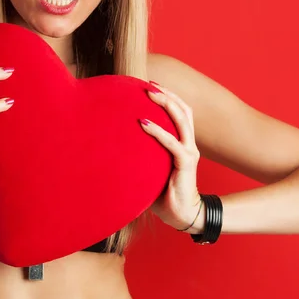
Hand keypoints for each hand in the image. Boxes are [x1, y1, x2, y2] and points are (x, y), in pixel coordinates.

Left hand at [141, 81, 202, 231]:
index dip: (168, 96)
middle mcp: (188, 143)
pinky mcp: (186, 164)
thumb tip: (110, 146)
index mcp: (182, 143)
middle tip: (148, 83)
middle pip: (183, 109)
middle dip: (167, 94)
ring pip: (182, 119)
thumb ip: (140, 154)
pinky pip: (172, 143)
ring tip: (150, 93)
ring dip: (166, 103)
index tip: (150, 85)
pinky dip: (158, 130)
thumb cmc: (162, 192)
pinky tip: (142, 122)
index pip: (180, 112)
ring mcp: (189, 152)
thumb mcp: (150, 167)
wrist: (181, 215)